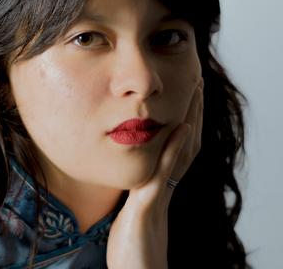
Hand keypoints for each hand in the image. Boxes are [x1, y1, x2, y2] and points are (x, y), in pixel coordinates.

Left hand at [106, 78, 203, 268]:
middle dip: (193, 110)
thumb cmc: (132, 240)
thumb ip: (139, 182)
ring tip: (194, 91)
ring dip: (189, 119)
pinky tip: (180, 128)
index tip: (188, 92)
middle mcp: (166, 182)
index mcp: (161, 180)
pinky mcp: (150, 202)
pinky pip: (166, 171)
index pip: (178, 143)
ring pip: (181, 149)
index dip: (187, 117)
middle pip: (186, 139)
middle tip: (198, 81)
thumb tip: (138, 163)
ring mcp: (160, 191)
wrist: (136, 268)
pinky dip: (174, 149)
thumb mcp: (135, 203)